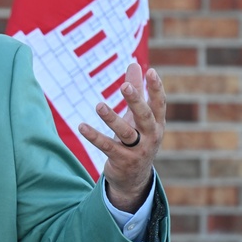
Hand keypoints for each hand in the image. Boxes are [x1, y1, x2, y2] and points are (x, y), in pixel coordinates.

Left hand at [78, 63, 164, 212]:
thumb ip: (137, 90)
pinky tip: (81, 126)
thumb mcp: (138, 117)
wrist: (134, 178)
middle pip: (144, 116)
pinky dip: (94, 136)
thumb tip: (135, 63)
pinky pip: (107, 147)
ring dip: (112, 119)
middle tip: (125, 86)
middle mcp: (151, 136)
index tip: (152, 72)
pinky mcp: (122, 161)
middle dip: (136, 101)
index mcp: (157, 124)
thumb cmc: (138, 139)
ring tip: (99, 106)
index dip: (156, 89)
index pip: (159, 104)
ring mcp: (138, 150)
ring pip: (126, 133)